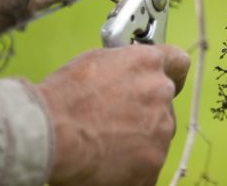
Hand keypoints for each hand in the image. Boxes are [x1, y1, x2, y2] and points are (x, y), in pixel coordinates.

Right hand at [36, 45, 189, 185]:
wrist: (49, 134)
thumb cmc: (62, 98)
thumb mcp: (95, 61)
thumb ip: (124, 64)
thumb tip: (126, 71)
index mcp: (147, 63)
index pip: (178, 62)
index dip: (170, 72)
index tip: (164, 80)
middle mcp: (160, 93)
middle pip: (163, 103)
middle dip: (145, 110)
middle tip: (115, 120)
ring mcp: (160, 130)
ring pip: (157, 134)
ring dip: (139, 138)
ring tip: (105, 143)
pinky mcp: (153, 163)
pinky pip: (148, 164)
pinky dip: (132, 166)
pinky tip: (107, 163)